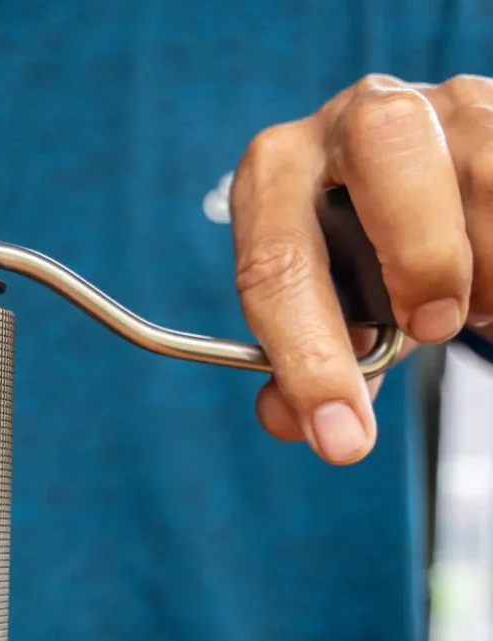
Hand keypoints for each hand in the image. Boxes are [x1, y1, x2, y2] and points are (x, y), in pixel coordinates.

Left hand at [231, 73, 492, 463]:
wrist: (434, 200)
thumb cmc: (370, 266)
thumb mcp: (334, 317)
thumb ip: (308, 368)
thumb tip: (289, 420)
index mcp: (277, 175)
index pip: (274, 261)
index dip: (307, 358)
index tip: (342, 435)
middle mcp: (351, 117)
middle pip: (385, 140)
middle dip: (420, 251)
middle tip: (432, 326)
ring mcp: (442, 99)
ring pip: (483, 170)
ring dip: (486, 268)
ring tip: (472, 303)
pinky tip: (491, 274)